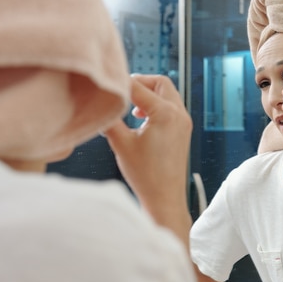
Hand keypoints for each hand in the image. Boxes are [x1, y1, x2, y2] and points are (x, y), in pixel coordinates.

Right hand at [104, 74, 191, 219]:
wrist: (164, 198)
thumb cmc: (146, 175)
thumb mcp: (121, 143)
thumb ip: (109, 119)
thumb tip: (99, 105)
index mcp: (165, 113)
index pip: (138, 87)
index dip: (120, 83)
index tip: (106, 83)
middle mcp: (179, 114)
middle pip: (160, 82)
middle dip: (140, 83)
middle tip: (122, 91)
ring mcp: (183, 122)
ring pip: (167, 94)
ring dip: (149, 94)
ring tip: (130, 107)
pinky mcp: (183, 131)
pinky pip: (171, 107)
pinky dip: (156, 105)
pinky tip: (140, 119)